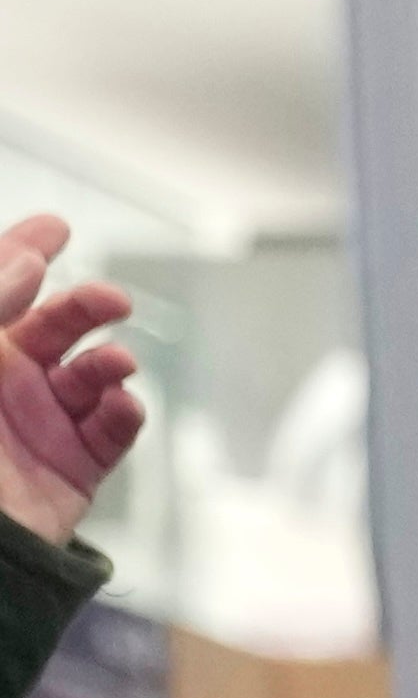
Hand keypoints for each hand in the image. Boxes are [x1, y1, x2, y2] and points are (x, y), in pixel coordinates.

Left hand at [0, 217, 141, 544]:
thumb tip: (31, 259)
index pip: (2, 292)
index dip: (23, 254)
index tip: (57, 227)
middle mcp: (2, 384)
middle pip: (54, 326)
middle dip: (86, 307)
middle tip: (113, 300)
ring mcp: (40, 426)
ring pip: (91, 376)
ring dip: (112, 362)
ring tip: (118, 366)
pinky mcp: (72, 470)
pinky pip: (112, 433)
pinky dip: (126, 413)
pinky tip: (121, 405)